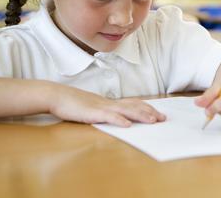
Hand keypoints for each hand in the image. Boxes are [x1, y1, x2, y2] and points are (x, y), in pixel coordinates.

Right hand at [49, 85, 165, 126]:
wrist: (57, 96)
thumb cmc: (74, 103)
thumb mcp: (93, 108)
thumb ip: (105, 112)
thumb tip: (118, 118)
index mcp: (110, 102)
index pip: (133, 103)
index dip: (146, 108)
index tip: (159, 114)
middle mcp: (109, 103)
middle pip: (133, 106)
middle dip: (149, 112)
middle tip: (163, 118)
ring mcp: (101, 107)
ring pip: (125, 110)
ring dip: (140, 115)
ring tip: (152, 121)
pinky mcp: (92, 113)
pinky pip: (107, 117)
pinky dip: (118, 120)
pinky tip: (127, 125)